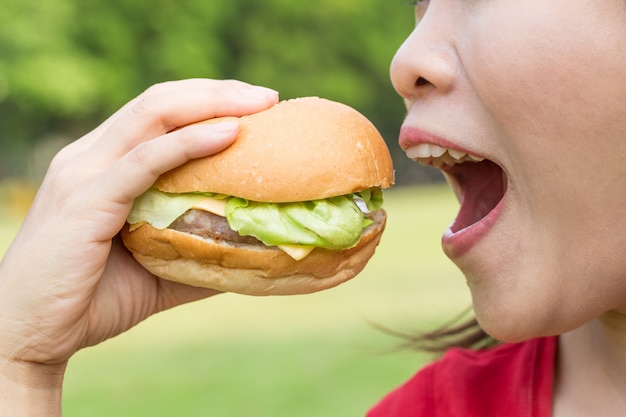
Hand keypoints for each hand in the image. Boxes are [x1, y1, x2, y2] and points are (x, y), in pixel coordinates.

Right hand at [0, 79, 277, 413]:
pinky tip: (228, 133)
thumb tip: (255, 250)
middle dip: (218, 92)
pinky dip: (188, 143)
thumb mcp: (158, 266)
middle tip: (269, 98)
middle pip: (160, 102)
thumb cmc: (92, 298)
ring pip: (153, 116)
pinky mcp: (86, 199)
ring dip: (211, 104)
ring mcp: (85, 173)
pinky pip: (143, 161)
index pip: (159, 113)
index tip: (259, 106)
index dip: (208, 101)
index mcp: (105, 164)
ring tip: (260, 104)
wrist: (29, 335)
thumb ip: (198, 249)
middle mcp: (91, 156)